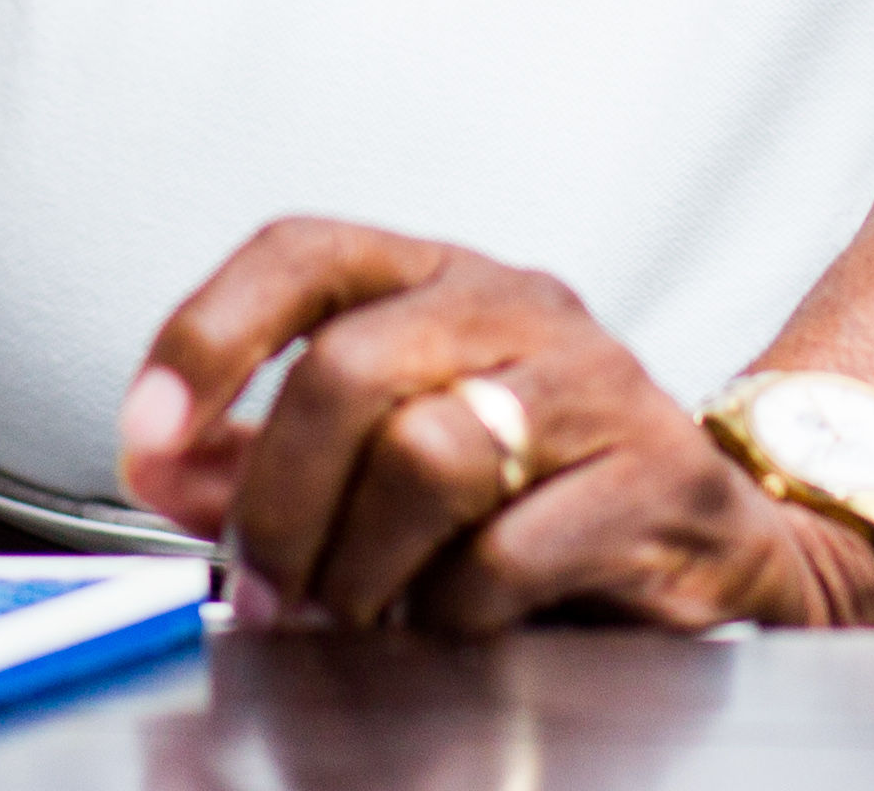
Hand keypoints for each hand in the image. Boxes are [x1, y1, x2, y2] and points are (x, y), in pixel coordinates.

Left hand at [118, 223, 873, 633]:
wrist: (724, 543)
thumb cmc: (537, 487)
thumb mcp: (390, 449)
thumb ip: (266, 453)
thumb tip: (160, 459)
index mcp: (438, 278)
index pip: (304, 251)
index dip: (208, 335)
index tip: (149, 431)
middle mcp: (518, 306)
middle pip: (346, 370)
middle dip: (279, 500)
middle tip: (264, 582)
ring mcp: (596, 386)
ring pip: (428, 452)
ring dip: (363, 565)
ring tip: (361, 609)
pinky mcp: (655, 480)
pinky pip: (507, 552)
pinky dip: (452, 610)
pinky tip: (454, 621)